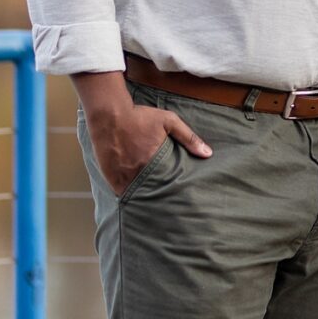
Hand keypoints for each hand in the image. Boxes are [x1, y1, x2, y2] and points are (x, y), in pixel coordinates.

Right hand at [85, 96, 208, 196]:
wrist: (109, 114)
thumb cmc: (140, 117)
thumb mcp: (168, 121)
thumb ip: (189, 138)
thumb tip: (208, 153)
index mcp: (154, 161)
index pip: (168, 184)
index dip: (172, 191)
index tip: (178, 196)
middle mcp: (138, 172)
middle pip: (152, 192)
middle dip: (158, 196)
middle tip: (166, 204)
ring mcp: (122, 176)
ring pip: (135, 194)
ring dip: (142, 197)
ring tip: (151, 203)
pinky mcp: (110, 176)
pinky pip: (120, 192)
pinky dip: (127, 194)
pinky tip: (133, 196)